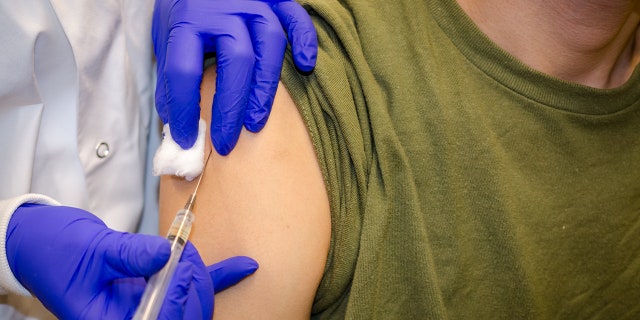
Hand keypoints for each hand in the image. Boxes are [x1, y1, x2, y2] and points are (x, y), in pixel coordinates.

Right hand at [6, 204, 257, 318]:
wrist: (46, 243)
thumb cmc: (58, 251)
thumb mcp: (92, 251)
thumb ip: (130, 255)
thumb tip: (167, 253)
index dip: (176, 295)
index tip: (180, 263)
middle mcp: (135, 318)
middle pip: (183, 315)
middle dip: (192, 285)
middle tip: (185, 255)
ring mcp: (148, 306)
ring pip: (192, 303)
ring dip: (200, 278)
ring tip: (188, 252)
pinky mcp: (157, 288)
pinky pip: (193, 286)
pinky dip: (221, 276)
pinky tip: (245, 266)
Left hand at [153, 0, 317, 154]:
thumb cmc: (184, 11)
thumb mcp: (166, 38)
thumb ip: (170, 76)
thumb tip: (176, 123)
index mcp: (188, 20)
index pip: (183, 70)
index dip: (184, 109)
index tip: (186, 139)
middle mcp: (224, 9)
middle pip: (236, 61)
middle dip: (230, 108)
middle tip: (225, 143)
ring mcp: (254, 1)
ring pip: (271, 44)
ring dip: (265, 88)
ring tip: (255, 123)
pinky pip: (297, 17)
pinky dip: (305, 40)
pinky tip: (306, 66)